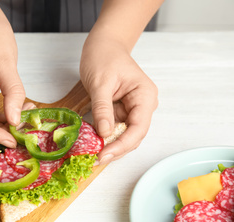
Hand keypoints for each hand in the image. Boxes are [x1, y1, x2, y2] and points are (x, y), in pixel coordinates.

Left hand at [80, 37, 157, 163]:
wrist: (103, 44)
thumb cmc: (104, 56)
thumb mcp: (100, 83)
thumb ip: (103, 109)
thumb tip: (104, 134)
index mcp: (144, 96)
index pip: (138, 128)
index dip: (122, 145)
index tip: (104, 155)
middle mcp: (142, 105)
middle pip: (133, 135)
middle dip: (116, 148)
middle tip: (96, 159)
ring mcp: (132, 109)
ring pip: (124, 135)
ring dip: (110, 145)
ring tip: (94, 154)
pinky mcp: (120, 111)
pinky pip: (115, 128)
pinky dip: (105, 137)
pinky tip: (94, 143)